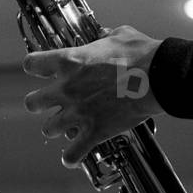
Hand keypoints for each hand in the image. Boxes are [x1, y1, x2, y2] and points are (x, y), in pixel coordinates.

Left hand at [22, 25, 162, 167]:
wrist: (160, 77)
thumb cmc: (142, 54)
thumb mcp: (121, 35)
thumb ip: (105, 36)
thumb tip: (104, 35)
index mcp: (70, 61)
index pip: (33, 64)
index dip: (36, 67)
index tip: (41, 70)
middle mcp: (67, 88)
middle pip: (32, 102)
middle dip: (39, 103)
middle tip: (48, 104)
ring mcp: (79, 112)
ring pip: (49, 129)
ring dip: (56, 128)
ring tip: (65, 128)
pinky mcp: (95, 131)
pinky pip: (72, 154)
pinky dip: (71, 157)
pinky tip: (72, 157)